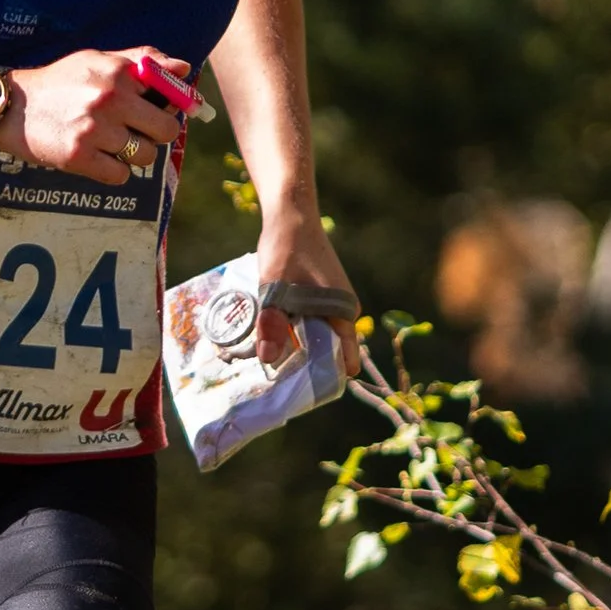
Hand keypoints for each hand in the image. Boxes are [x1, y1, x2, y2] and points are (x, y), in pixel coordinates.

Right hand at [3, 46, 194, 182]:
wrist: (11, 106)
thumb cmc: (60, 82)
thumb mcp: (97, 59)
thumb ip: (142, 60)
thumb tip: (184, 69)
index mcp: (119, 71)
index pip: (171, 95)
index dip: (171, 106)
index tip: (161, 112)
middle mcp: (110, 99)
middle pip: (167, 130)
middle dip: (156, 134)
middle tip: (137, 131)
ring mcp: (94, 130)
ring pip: (145, 155)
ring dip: (134, 154)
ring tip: (112, 144)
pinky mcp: (79, 157)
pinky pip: (121, 175)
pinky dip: (114, 171)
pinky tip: (97, 158)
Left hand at [256, 213, 363, 379]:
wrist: (291, 216)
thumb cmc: (287, 251)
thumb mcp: (275, 289)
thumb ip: (272, 324)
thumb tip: (269, 361)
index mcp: (343, 314)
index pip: (344, 362)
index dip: (324, 381)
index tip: (298, 393)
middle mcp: (342, 313)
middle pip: (326, 353)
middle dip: (303, 367)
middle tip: (272, 380)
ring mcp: (331, 304)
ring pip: (315, 338)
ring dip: (294, 348)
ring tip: (266, 360)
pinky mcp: (317, 297)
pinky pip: (308, 324)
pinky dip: (291, 331)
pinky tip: (269, 334)